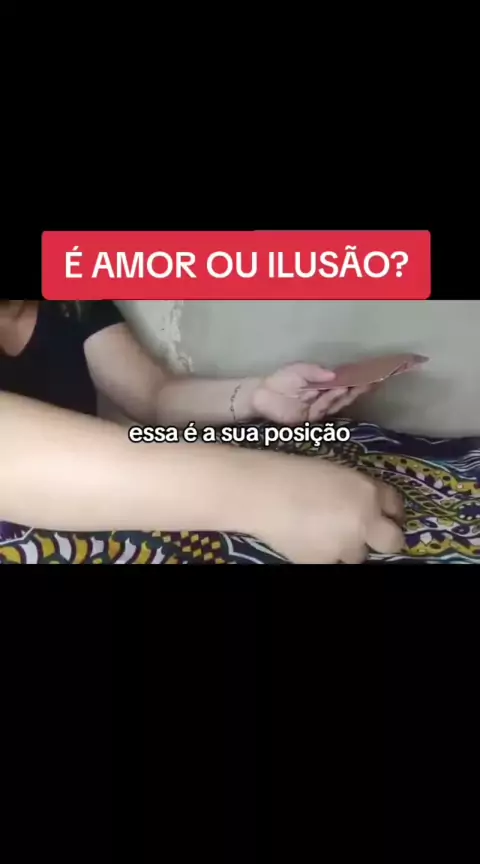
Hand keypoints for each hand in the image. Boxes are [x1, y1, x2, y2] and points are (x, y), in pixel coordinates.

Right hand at [248, 452, 404, 563]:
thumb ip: (358, 491)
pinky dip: (324, 556)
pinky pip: (333, 563)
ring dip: (348, 547)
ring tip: (324, 534)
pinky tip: (308, 542)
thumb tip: (368, 506)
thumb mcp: (336, 472)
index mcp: (368, 491)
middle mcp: (365, 521)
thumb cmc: (291, 472)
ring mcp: (346, 546)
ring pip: (359, 555)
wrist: (261, 493)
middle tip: (368, 534)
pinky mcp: (323, 563)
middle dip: (384, 537)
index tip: (385, 515)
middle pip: (393, 540)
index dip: (391, 511)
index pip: (396, 505)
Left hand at [251, 362, 373, 424]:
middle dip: (358, 389)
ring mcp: (318, 410)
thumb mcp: (299, 370)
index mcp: (323, 386)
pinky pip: (324, 409)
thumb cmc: (280, 380)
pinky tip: (340, 390)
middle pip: (345, 395)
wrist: (261, 395)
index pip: (344, 384)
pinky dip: (332, 399)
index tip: (373, 375)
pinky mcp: (309, 419)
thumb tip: (334, 375)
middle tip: (373, 382)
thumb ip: (316, 372)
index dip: (358, 381)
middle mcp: (323, 398)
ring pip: (337, 403)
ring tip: (356, 384)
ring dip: (347, 393)